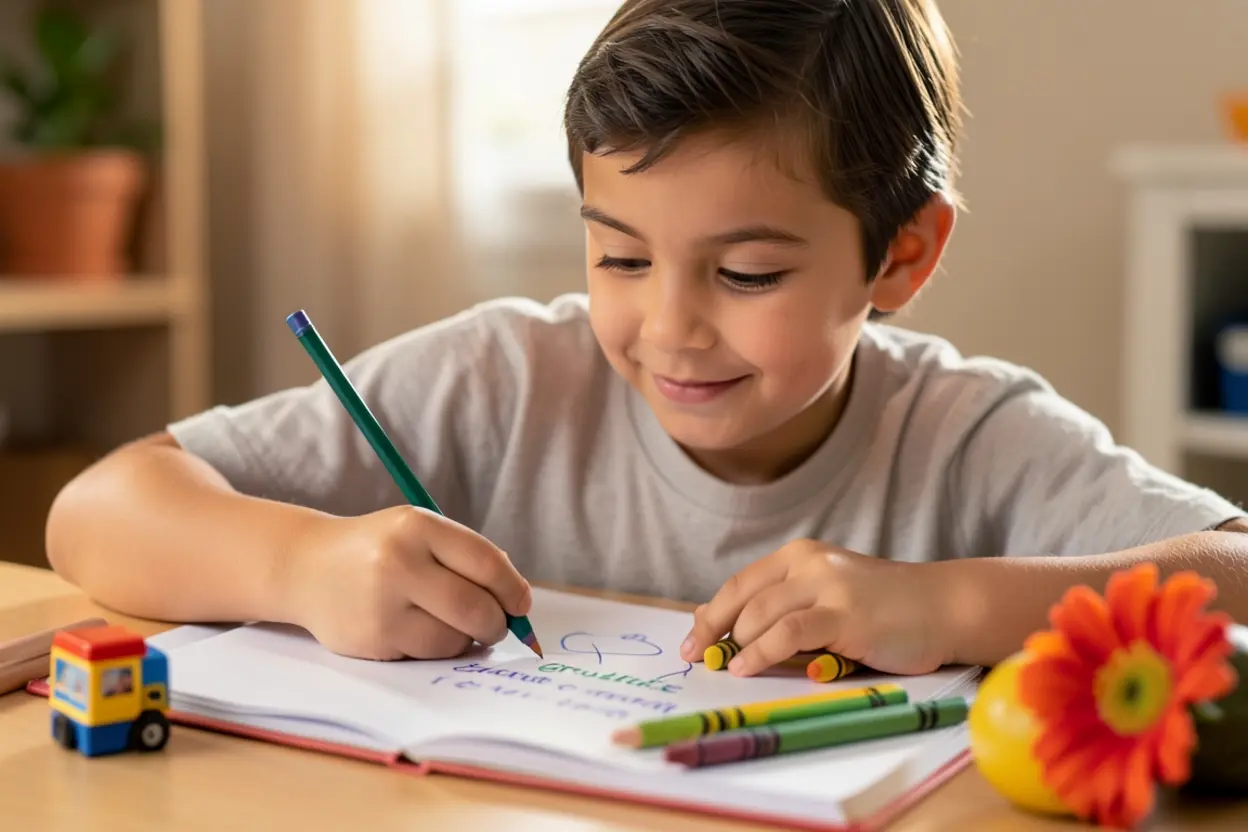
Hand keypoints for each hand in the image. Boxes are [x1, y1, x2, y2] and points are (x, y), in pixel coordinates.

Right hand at [279, 506, 531, 660]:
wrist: (307, 567)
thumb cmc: (380, 549)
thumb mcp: (419, 532)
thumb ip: (466, 558)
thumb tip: (518, 601)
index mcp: (417, 526)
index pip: (487, 563)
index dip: (513, 589)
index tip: (521, 603)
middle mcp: (398, 562)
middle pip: (475, 607)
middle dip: (497, 622)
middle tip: (497, 624)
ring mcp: (382, 603)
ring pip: (453, 638)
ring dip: (466, 639)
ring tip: (453, 625)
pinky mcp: (371, 639)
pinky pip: (426, 655)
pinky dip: (436, 649)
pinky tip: (420, 631)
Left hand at [679, 540, 950, 675]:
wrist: (944, 606)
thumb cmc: (885, 609)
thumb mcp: (828, 596)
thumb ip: (785, 606)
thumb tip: (728, 627)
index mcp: (800, 556)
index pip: (741, 583)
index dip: (711, 613)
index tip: (691, 640)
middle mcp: (809, 563)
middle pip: (742, 597)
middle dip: (713, 630)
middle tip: (696, 657)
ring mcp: (827, 586)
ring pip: (760, 614)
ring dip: (736, 644)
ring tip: (725, 668)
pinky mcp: (845, 614)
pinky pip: (788, 633)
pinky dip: (760, 652)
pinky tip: (746, 667)